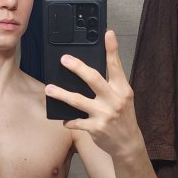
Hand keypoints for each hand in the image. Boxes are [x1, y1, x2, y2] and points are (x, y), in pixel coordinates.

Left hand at [45, 30, 142, 159]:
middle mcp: (114, 100)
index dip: (112, 49)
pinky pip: (76, 122)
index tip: (108, 33)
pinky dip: (68, 120)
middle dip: (77, 67)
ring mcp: (104, 114)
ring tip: (49, 89)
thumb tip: (89, 71)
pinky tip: (64, 119)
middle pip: (93, 79)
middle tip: (64, 59)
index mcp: (122, 90)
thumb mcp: (123, 98)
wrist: (128, 143)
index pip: (116, 66)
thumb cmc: (123, 118)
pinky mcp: (95, 128)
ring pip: (78, 100)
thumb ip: (111, 84)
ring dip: (61, 94)